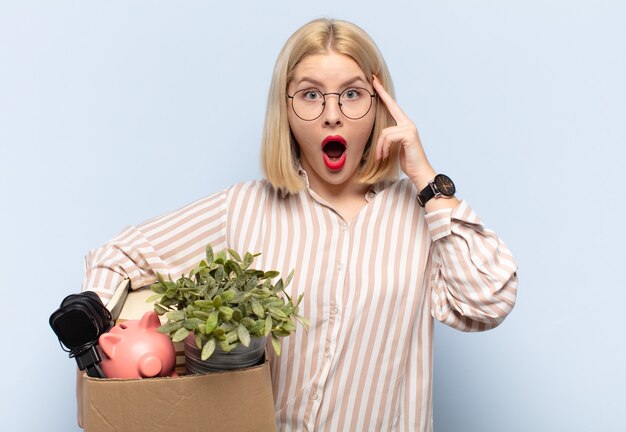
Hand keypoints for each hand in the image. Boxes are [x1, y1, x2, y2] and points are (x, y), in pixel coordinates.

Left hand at [372, 75, 434, 190]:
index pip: (392, 106)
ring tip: (380, 156)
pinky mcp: (408, 134)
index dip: (384, 94)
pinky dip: (383, 148)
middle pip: (391, 106)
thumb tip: (380, 135)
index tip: (376, 82)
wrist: (419, 172)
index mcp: (404, 125)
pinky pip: (388, 138)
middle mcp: (408, 123)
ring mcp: (409, 128)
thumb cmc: (407, 161)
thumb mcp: (394, 147)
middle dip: (381, 93)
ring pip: (385, 132)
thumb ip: (389, 138)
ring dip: (379, 146)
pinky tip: (384, 156)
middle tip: (372, 80)